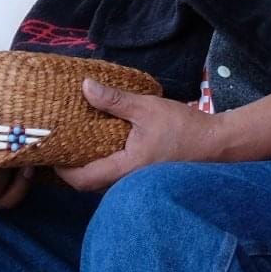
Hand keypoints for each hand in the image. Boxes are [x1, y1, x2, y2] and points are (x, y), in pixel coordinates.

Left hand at [55, 79, 220, 192]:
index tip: (52, 152)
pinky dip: (106, 164)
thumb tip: (84, 87)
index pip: (81, 179)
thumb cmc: (184, 128)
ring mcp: (137, 183)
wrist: (218, 144)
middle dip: (73, 168)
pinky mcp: (145, 178)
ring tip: (80, 143)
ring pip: (103, 181)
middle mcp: (127, 183)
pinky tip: (106, 146)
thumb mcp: (148, 109)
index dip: (62, 170)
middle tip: (62, 145)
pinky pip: (117, 177)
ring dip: (90, 165)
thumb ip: (115, 101)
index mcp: (124, 168)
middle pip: (89, 183)